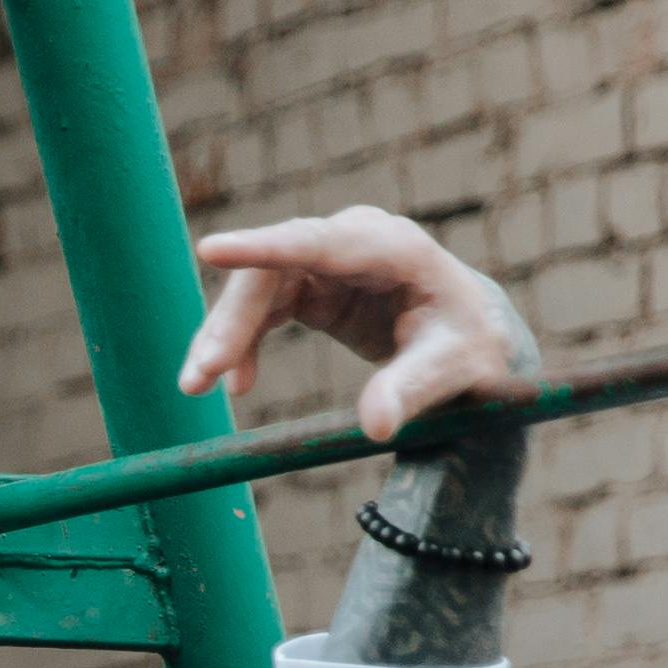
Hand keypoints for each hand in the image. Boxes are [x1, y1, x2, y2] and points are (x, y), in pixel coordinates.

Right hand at [175, 206, 543, 441]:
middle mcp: (353, 243)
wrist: (468, 339)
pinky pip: (262, 309)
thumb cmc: (468, 346)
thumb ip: (415, 390)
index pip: (318, 242)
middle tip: (202, 376)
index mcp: (394, 249)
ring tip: (198, 386)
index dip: (262, 247)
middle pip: (274, 269)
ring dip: (225, 335)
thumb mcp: (455, 370)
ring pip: (258, 289)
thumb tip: (376, 425)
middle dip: (233, 320)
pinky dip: (241, 345)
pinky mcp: (312, 285)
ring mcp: (328, 261)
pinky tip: (237, 383)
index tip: (210, 250)